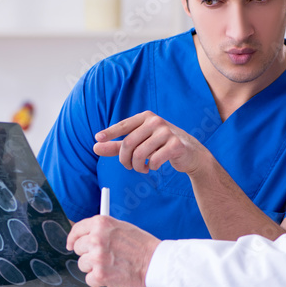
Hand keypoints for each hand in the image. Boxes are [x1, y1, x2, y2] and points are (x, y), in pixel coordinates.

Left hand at [66, 216, 159, 286]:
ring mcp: (97, 257)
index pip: (77, 230)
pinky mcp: (100, 275)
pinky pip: (89, 279)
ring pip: (82, 265)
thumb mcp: (121, 227)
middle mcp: (96, 239)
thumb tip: (84, 237)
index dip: (73, 239)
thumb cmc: (142, 246)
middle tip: (103, 256)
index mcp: (101, 224)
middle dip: (88, 253)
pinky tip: (113, 275)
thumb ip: (102, 230)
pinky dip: (99, 280)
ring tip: (112, 265)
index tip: (71, 244)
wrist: (156, 262)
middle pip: (78, 248)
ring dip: (94, 267)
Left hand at [94, 111, 208, 174]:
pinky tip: (154, 166)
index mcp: (145, 117)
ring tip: (143, 168)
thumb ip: (117, 146)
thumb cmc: (161, 146)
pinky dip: (152, 167)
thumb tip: (95, 146)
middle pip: (128, 143)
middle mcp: (155, 121)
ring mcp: (166, 132)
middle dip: (125, 160)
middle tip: (129, 167)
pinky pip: (155, 160)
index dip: (110, 133)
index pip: (124, 125)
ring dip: (138, 166)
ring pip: (140, 154)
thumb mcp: (139, 144)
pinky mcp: (176, 144)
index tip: (97, 138)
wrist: (190, 153)